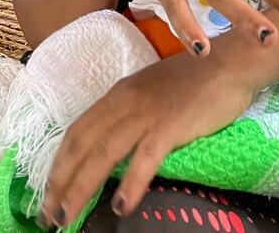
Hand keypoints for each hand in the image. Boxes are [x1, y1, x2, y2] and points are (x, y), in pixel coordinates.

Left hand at [39, 48, 258, 225]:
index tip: (46, 191)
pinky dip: (130, 184)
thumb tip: (114, 144)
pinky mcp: (171, 125)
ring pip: (103, 153)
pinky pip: (144, 158)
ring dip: (81, 187)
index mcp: (118, 94)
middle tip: (47, 214)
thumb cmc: (196, 79)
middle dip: (60, 182)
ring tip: (67, 215)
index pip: (77, 131)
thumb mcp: (153, 91)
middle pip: (82, 145)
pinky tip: (121, 206)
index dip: (58, 163)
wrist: (232, 62)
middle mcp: (125, 102)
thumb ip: (132, 113)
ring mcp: (146, 113)